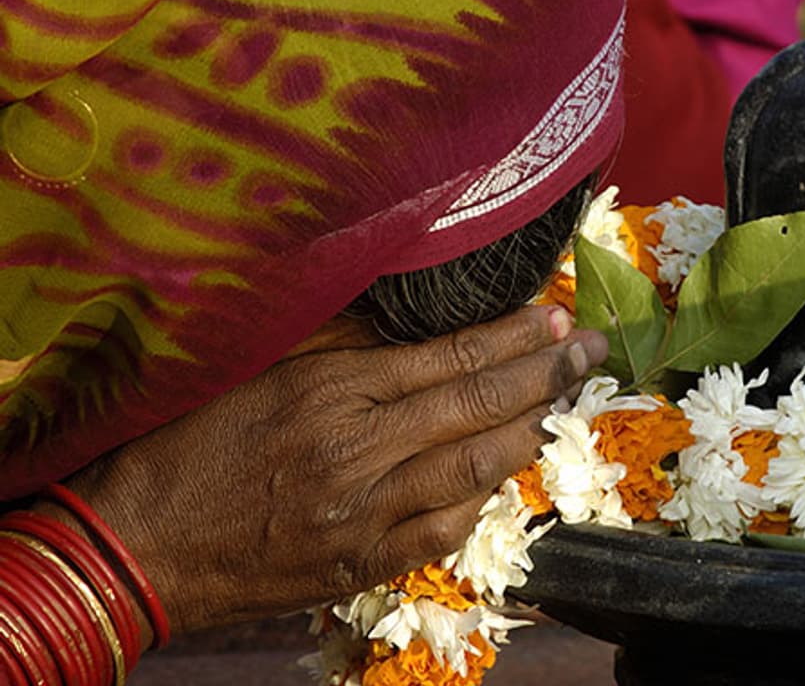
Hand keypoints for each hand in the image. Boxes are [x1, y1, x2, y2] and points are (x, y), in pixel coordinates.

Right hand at [36, 306, 605, 639]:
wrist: (141, 545)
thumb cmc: (189, 446)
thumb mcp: (256, 370)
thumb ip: (337, 342)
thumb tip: (413, 319)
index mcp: (329, 391)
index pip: (447, 356)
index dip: (511, 336)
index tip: (553, 316)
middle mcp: (357, 450)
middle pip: (476, 406)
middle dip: (544, 374)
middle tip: (589, 348)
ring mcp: (366, 514)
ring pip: (475, 467)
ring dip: (530, 432)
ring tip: (564, 403)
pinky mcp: (364, 563)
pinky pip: (447, 530)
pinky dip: (484, 496)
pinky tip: (504, 471)